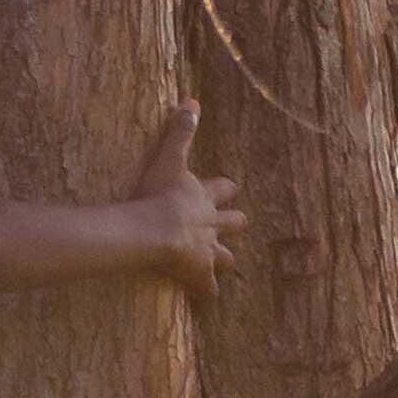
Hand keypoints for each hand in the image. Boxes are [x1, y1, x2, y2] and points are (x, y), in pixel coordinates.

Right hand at [135, 102, 243, 299]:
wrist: (157, 230)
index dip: (226, 188)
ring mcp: (207, 250)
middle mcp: (212, 225)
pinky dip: (207, 291)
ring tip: (226, 263)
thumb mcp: (169, 156)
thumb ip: (181, 130)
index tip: (230, 187)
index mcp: (204, 197)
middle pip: (231, 223)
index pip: (222, 189)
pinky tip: (207, 297)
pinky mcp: (199, 273)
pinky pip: (207, 287)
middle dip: (234, 222)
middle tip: (240, 222)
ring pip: (224, 256)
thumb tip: (193, 101)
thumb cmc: (159, 193)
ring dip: (225, 258)